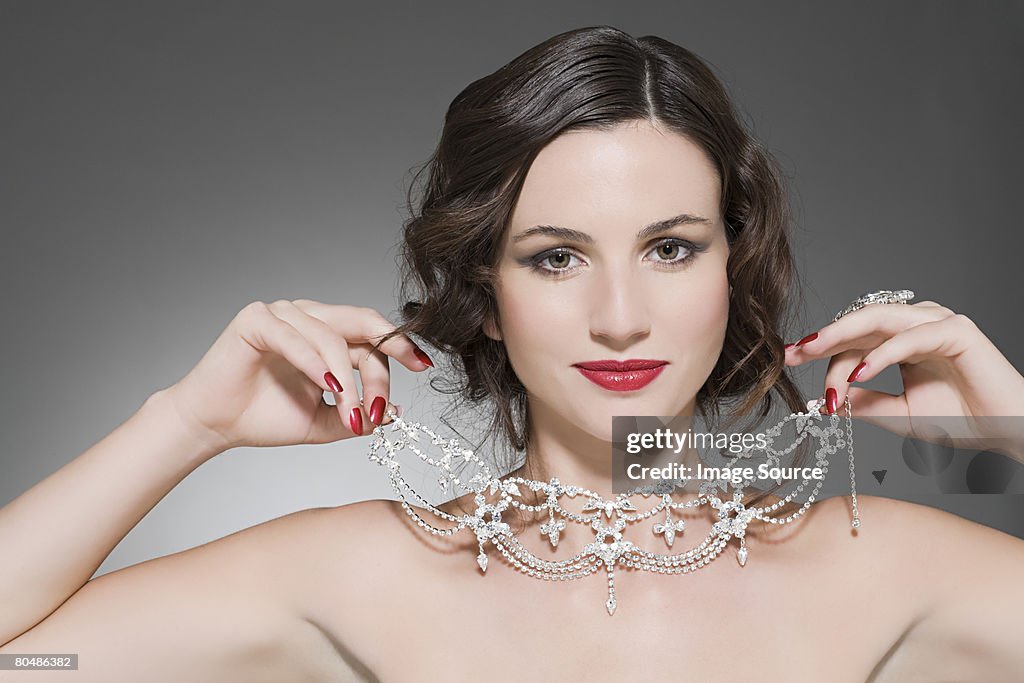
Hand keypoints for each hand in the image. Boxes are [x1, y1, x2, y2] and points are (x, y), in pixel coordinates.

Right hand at [157, 300, 432, 454]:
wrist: (215, 426)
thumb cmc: (264, 418)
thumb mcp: (324, 422)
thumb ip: (358, 415)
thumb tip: (395, 413)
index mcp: (327, 334)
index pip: (372, 336)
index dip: (399, 350)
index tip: (424, 368)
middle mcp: (308, 317)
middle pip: (362, 325)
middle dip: (390, 350)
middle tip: (411, 370)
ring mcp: (282, 314)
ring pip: (332, 336)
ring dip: (348, 378)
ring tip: (352, 412)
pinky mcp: (256, 319)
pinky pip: (295, 336)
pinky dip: (313, 362)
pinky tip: (327, 386)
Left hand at [784, 301, 1023, 460]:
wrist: (1008, 432)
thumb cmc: (961, 420)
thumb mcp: (898, 414)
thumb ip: (865, 403)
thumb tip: (826, 401)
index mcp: (900, 341)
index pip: (852, 339)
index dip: (819, 350)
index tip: (785, 360)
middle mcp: (915, 325)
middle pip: (858, 325)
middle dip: (821, 338)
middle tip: (790, 351)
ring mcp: (936, 322)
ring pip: (878, 321)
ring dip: (843, 339)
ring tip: (812, 353)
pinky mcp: (957, 330)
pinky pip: (910, 337)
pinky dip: (882, 353)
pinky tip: (859, 373)